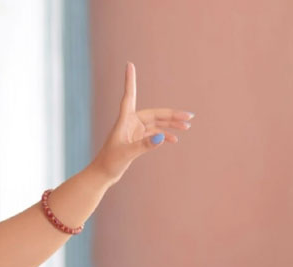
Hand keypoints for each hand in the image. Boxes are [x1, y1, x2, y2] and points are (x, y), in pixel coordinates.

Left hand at [91, 62, 193, 183]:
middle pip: (154, 114)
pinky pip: (154, 133)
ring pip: (156, 123)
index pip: (129, 95)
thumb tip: (162, 138)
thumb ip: (144, 146)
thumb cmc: (109, 163)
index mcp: (124, 120)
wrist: (102, 175)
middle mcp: (129, 122)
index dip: (130, 80)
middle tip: (189, 117)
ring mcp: (134, 131)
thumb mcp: (127, 154)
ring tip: (188, 126)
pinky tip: (174, 139)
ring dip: (171, 124)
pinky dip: (164, 135)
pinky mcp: (137, 139)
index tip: (129, 64)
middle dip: (172, 115)